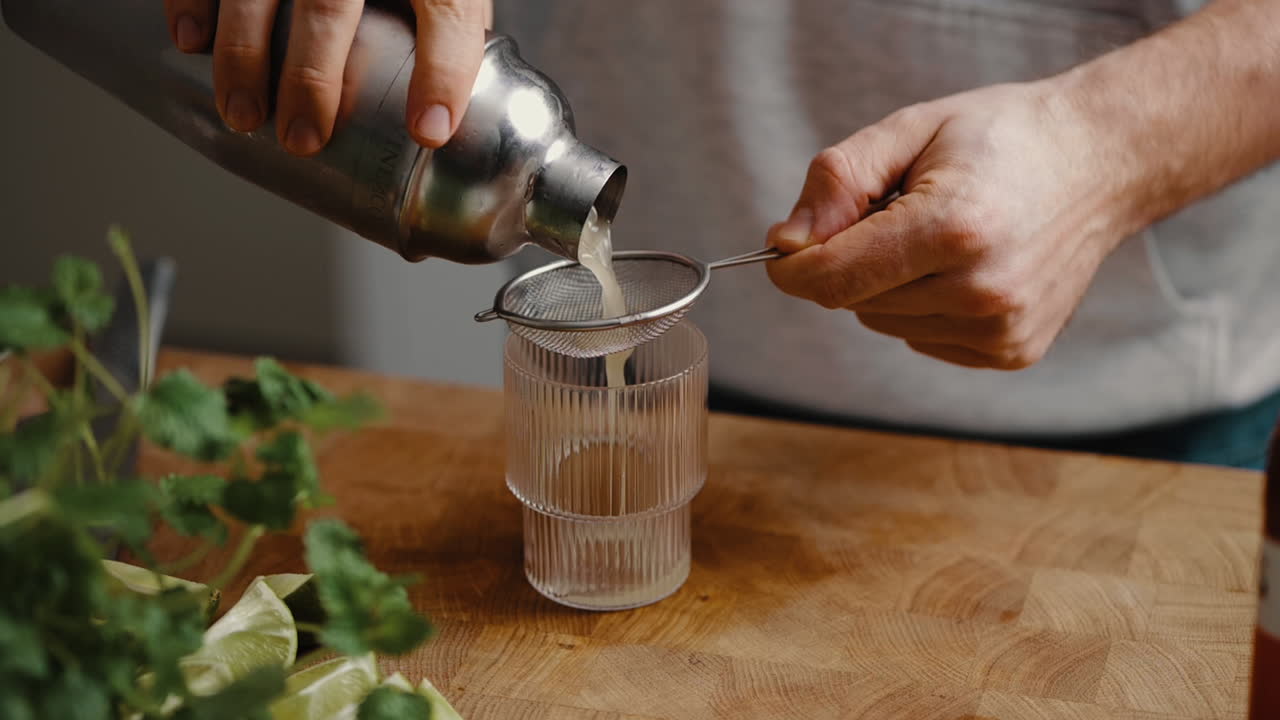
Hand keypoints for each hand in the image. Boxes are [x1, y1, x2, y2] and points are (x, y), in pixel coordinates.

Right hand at [163, 0, 491, 154]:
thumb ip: (446, 26)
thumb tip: (438, 118)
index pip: (446, 9)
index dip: (443, 71)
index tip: (428, 130)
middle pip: (331, 5)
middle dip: (313, 79)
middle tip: (303, 138)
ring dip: (244, 55)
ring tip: (243, 115)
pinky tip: (191, 40)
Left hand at [766, 82, 1141, 369]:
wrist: (1101, 161)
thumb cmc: (1001, 138)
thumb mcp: (911, 129)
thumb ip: (839, 181)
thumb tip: (786, 243)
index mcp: (952, 228)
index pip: (831, 279)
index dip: (793, 267)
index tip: (787, 249)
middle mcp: (981, 289)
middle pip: (853, 302)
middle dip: (851, 261)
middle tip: (897, 213)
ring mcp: (1001, 329)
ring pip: (884, 322)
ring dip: (889, 284)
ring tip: (940, 236)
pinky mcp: (1012, 350)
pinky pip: (922, 337)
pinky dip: (924, 306)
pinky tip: (965, 266)